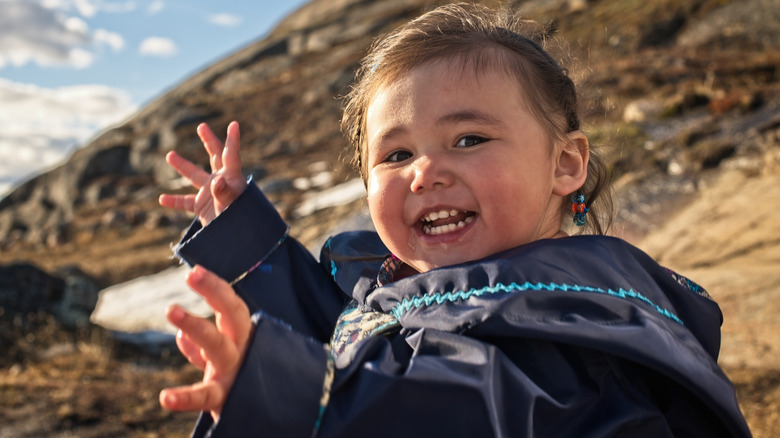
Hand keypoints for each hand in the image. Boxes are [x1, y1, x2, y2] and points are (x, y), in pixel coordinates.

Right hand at [159, 121, 246, 225]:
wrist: (239, 240)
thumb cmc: (241, 221)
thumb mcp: (233, 207)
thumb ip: (225, 193)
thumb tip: (216, 181)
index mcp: (232, 178)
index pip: (231, 155)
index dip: (232, 140)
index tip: (234, 124)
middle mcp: (221, 182)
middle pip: (214, 157)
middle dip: (209, 141)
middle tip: (201, 127)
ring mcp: (210, 194)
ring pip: (194, 176)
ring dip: (183, 166)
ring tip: (170, 155)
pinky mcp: (202, 207)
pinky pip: (186, 202)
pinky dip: (174, 201)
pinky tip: (162, 199)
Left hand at [159, 265, 251, 419]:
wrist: (265, 416)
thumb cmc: (240, 382)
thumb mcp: (223, 360)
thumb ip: (202, 349)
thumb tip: (180, 337)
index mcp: (242, 337)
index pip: (232, 306)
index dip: (215, 287)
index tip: (194, 270)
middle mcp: (242, 349)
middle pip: (232, 315)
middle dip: (214, 292)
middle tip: (191, 275)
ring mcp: (235, 372)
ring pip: (217, 345)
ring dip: (195, 325)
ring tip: (171, 309)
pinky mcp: (225, 398)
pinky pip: (205, 396)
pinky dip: (185, 397)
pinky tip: (166, 397)